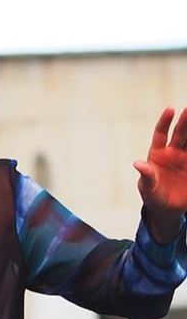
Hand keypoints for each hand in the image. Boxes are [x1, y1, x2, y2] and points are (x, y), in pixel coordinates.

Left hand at [133, 107, 186, 242]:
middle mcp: (174, 152)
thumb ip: (146, 176)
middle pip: (181, 133)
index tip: (170, 109)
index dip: (165, 121)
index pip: (161, 134)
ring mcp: (186, 158)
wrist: (166, 209)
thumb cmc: (152, 195)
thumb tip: (137, 164)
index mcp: (158, 154)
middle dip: (185, 121)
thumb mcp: (147, 188)